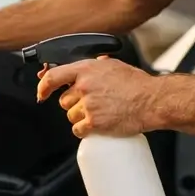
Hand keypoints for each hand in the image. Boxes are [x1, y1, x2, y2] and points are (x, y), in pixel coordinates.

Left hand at [36, 57, 155, 137]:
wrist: (152, 100)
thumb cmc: (137, 83)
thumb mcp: (113, 65)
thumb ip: (96, 66)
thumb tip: (87, 65)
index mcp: (86, 70)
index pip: (53, 77)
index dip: (43, 86)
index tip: (42, 92)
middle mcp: (84, 87)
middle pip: (64, 101)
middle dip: (74, 104)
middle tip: (91, 104)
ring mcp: (88, 106)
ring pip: (71, 116)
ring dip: (80, 118)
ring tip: (99, 113)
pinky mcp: (94, 123)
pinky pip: (78, 130)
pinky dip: (85, 131)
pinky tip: (96, 126)